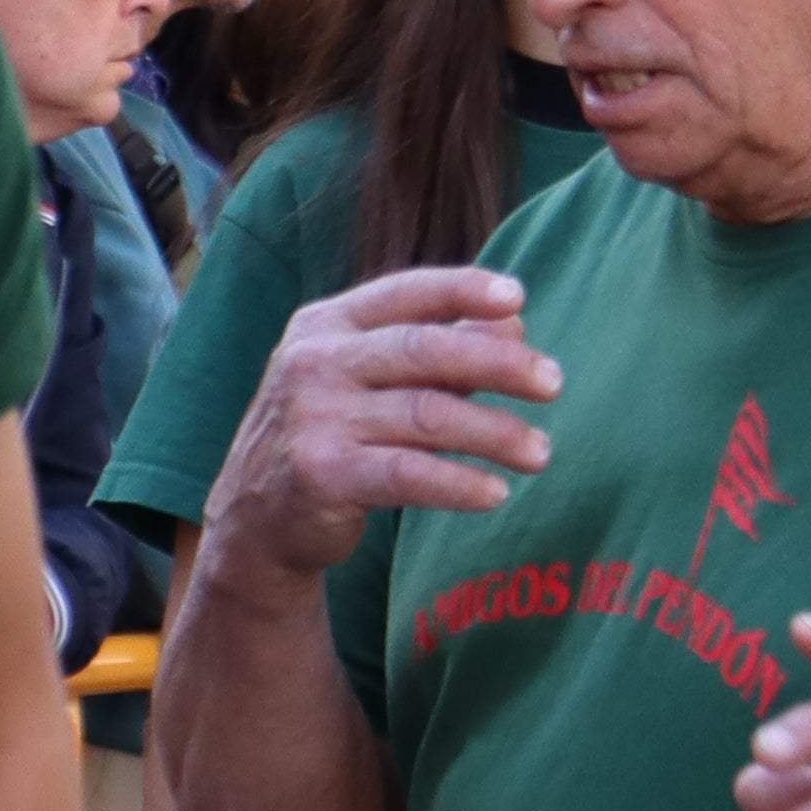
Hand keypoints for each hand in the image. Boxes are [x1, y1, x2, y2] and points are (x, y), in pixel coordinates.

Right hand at [208, 269, 554, 577]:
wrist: (256, 520)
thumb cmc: (332, 435)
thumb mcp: (373, 381)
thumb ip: (439, 351)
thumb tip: (515, 322)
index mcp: (328, 323)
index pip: (406, 292)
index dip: (464, 290)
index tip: (519, 298)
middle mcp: (315, 361)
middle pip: (424, 350)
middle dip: (499, 363)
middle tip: (555, 382)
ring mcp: (313, 417)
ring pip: (425, 415)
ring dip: (494, 433)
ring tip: (541, 452)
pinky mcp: (319, 474)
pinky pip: (406, 475)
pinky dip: (458, 483)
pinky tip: (496, 492)